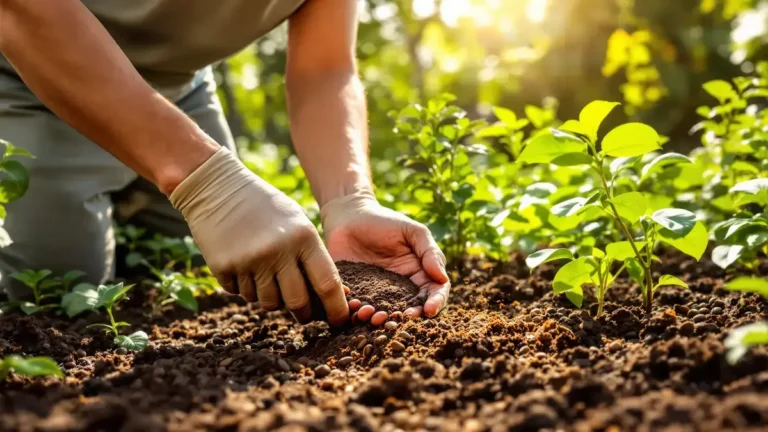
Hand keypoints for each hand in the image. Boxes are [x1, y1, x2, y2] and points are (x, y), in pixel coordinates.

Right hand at [170, 147, 348, 325]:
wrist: (217, 188)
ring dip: (271, 299)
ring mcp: (249, 261)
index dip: (336, 308)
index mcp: (303, 237)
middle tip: (304, 314)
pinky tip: (242, 263)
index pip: (327, 283)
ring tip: (267, 276)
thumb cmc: (265, 207)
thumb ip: (312, 256)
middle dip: (304, 314)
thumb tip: (331, 295)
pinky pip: (241, 293)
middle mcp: (278, 251)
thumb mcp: (297, 223)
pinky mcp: (224, 268)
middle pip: (297, 302)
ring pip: (268, 303)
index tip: (340, 321)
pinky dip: (245, 286)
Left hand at [321, 191, 449, 325]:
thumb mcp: (412, 231)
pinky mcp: (355, 293)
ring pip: (383, 313)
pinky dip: (356, 312)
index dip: (435, 303)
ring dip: (380, 318)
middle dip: (406, 317)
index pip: (433, 293)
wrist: (349, 215)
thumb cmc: (384, 221)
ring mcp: (376, 293)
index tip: (429, 310)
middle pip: (409, 309)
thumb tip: (442, 278)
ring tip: (373, 316)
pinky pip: (357, 308)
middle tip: (399, 318)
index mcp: (418, 274)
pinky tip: (354, 306)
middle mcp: (400, 288)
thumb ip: (429, 252)